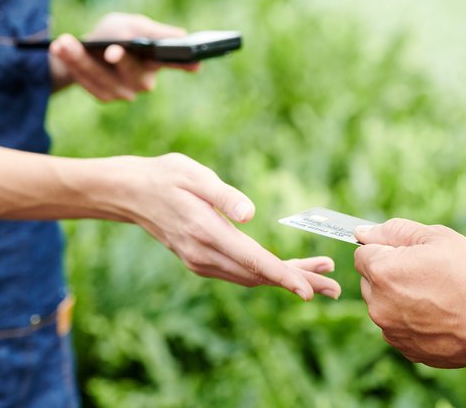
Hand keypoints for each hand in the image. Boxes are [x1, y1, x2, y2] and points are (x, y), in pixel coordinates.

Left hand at [49, 13, 198, 100]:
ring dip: (81, 58)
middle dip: (121, 60)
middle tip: (111, 49)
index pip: (179, 63)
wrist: (87, 48)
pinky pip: (87, 81)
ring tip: (65, 42)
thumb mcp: (130, 25)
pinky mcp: (105, 96)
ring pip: (104, 78)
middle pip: (135, 73)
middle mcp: (145, 81)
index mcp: (157, 61)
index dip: (186, 64)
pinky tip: (58, 46)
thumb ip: (150, 31)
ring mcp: (125, 92)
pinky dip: (71, 62)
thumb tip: (180, 37)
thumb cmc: (115, 34)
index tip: (193, 63)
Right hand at [108, 153, 340, 299]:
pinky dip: (267, 274)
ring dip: (286, 278)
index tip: (309, 291)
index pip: (253, 260)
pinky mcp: (201, 261)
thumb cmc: (166, 176)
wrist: (131, 193)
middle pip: (259, 275)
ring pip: (251, 277)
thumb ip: (223, 195)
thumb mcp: (193, 175)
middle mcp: (204, 254)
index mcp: (206, 232)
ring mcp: (201, 261)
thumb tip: (250, 214)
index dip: (284, 276)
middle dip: (298, 281)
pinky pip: (240, 273)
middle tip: (334, 286)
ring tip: (321, 276)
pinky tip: (287, 269)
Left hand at [354, 219, 465, 367]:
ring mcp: (391, 331)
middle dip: (389, 274)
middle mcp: (379, 304)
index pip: (362, 253)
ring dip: (399, 298)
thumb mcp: (437, 238)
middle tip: (427, 273)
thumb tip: (362, 232)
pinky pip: (399, 328)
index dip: (386, 249)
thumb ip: (394, 231)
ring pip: (383, 306)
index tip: (409, 253)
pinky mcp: (406, 350)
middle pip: (369, 281)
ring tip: (438, 296)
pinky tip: (441, 316)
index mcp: (383, 272)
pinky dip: (412, 321)